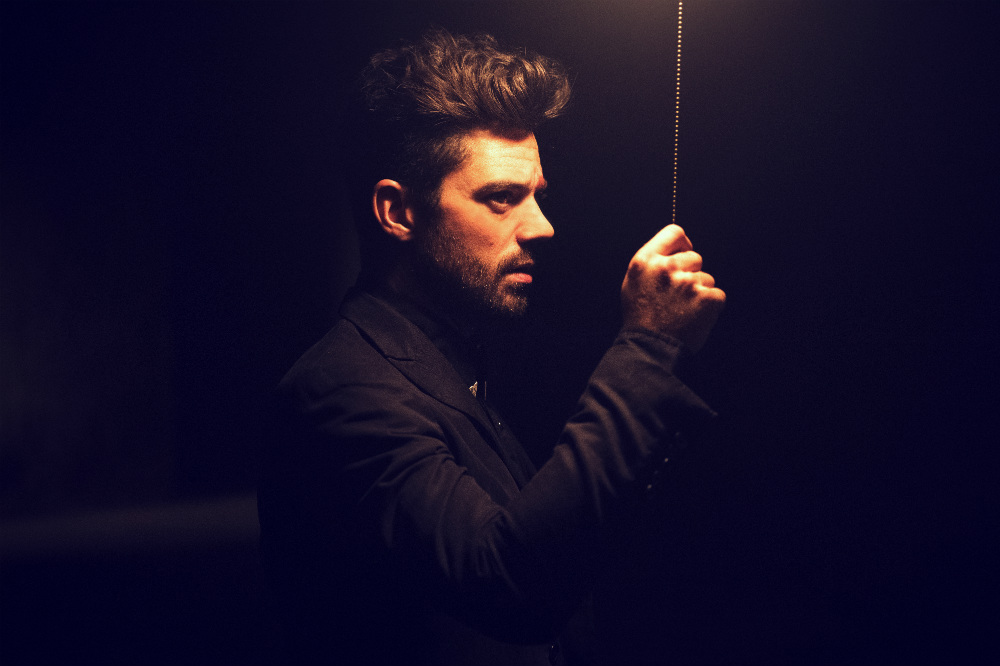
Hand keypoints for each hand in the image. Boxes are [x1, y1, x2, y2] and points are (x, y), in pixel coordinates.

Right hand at [620, 224, 725, 353]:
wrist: (650, 348)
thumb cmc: (641, 318)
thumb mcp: (633, 283)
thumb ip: (652, 262)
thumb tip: (675, 250)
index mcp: (645, 261)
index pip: (674, 233)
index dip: (682, 243)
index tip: (683, 253)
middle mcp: (666, 268)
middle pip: (694, 257)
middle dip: (690, 273)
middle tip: (677, 295)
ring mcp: (688, 283)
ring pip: (706, 278)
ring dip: (699, 292)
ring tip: (683, 309)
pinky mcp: (707, 298)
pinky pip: (717, 294)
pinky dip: (710, 306)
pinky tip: (694, 316)